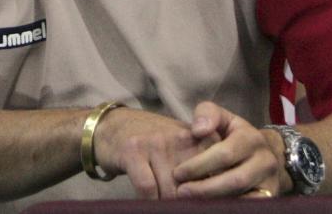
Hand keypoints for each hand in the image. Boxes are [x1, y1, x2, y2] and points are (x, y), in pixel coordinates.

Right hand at [92, 107, 218, 198]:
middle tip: (182, 208)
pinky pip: (147, 189)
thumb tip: (219, 202)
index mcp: (201, 140)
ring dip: (167, 206)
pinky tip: (146, 204)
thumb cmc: (154, 147)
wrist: (113, 126)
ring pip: (171, 192)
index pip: (217, 178)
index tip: (204, 206)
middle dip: (187, 205)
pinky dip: (149, 203)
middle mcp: (181, 138)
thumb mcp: (184, 152)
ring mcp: (156, 143)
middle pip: (194, 189)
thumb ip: (203, 172)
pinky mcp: (133, 151)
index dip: (210, 199)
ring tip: (164, 206)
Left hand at [172, 101, 282, 197]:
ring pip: (244, 198)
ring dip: (216, 201)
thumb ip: (207, 114)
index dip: (199, 165)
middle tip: (181, 191)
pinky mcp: (268, 198)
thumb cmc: (234, 134)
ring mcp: (270, 183)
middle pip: (235, 180)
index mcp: (251, 138)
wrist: (267, 154)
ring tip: (191, 201)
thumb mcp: (222, 117)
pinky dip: (229, 207)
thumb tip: (197, 130)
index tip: (178, 173)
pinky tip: (209, 206)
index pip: (224, 154)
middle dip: (205, 188)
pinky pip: (250, 206)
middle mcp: (265, 161)